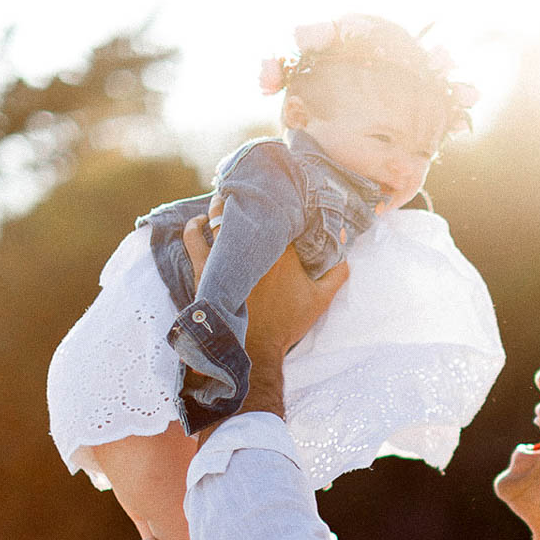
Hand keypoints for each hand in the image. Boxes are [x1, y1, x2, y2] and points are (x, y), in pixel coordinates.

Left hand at [181, 214, 349, 424]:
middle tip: (247, 190)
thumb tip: (345, 253)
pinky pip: (194, 239)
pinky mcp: (206, 268)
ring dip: (220, 206)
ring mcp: (227, 257)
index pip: (280, 214)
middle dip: (246, 196)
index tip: (277, 194)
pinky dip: (194, 227)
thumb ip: (337, 275)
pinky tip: (199, 222)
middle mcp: (253, 248)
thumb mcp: (320, 300)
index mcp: (283, 251)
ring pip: (218, 218)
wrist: (255, 348)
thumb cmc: (287, 323)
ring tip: (224, 199)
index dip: (278, 202)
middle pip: (247, 209)